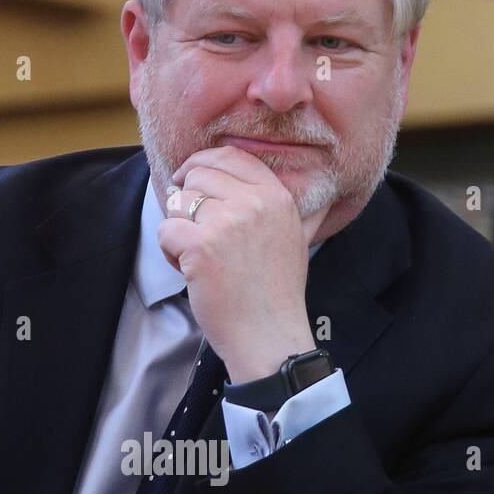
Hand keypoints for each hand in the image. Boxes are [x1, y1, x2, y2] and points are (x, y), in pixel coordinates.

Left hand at [158, 145, 331, 381]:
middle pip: (198, 176)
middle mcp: (253, 203)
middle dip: (188, 203)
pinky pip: (166, 230)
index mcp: (277, 196)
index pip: (230, 156)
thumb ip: (306, 214)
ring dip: (179, 229)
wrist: (269, 336)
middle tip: (197, 234)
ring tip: (197, 258)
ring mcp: (226, 222)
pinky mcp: (201, 246)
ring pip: (178, 202)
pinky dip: (169, 252)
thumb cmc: (279, 294)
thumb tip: (328, 198)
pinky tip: (189, 272)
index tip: (190, 180)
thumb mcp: (300, 243)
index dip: (203, 163)